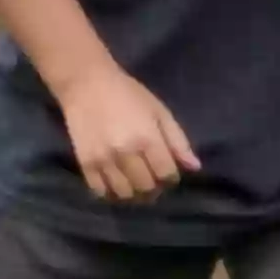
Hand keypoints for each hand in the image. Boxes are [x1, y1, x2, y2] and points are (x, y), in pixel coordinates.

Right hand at [61, 64, 200, 201]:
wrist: (86, 83)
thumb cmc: (128, 94)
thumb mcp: (159, 111)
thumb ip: (178, 141)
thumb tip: (194, 167)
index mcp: (148, 139)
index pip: (167, 174)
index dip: (171, 177)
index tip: (168, 171)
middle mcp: (126, 154)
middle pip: (147, 187)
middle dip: (154, 186)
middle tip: (152, 177)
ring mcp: (104, 161)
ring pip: (124, 194)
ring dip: (134, 193)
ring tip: (135, 182)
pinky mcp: (85, 163)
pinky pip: (100, 192)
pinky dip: (111, 193)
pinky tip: (116, 183)